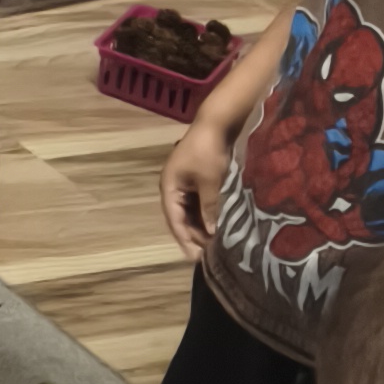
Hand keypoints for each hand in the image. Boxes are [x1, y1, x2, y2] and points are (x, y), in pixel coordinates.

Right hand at [160, 107, 232, 260]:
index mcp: (169, 187)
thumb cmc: (208, 153)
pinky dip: (203, 216)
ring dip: (198, 227)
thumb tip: (211, 231)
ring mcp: (183, 183)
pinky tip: (215, 226)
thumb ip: (209, 208)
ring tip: (212, 244)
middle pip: (179, 217)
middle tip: (206, 256)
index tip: (193, 258)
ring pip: (188, 211)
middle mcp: (173, 187)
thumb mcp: (210, 183)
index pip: (174, 219)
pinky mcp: (194, 179)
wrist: (215, 124)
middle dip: (191, 236)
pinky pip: (196, 203)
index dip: (184, 239)